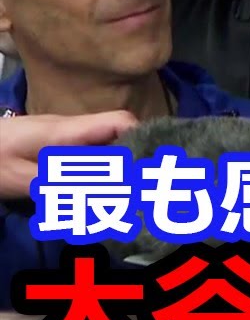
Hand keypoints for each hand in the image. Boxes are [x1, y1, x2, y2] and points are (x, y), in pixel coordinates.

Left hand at [0, 112, 137, 198]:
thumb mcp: (24, 179)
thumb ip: (64, 187)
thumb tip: (108, 197)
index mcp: (69, 131)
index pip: (120, 122)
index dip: (144, 137)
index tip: (155, 163)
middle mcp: (73, 130)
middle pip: (119, 135)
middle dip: (138, 158)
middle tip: (150, 188)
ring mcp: (64, 138)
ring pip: (105, 147)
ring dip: (119, 168)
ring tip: (132, 196)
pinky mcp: (56, 148)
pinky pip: (88, 156)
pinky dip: (100, 173)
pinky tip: (103, 195)